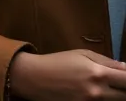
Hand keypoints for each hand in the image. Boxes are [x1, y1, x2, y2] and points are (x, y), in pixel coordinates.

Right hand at [8, 49, 125, 99]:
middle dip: (123, 88)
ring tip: (106, 89)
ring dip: (115, 96)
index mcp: (98, 74)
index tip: (124, 77)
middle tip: (117, 84)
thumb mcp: (82, 54)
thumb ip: (107, 62)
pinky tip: (97, 94)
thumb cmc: (57, 62)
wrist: (34, 78)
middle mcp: (97, 91)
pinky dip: (103, 100)